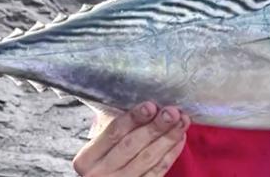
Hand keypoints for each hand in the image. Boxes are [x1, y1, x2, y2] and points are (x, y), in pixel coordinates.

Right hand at [72, 101, 189, 176]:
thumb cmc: (100, 161)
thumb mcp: (97, 145)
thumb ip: (110, 127)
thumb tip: (137, 100)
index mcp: (87, 158)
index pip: (113, 132)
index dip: (133, 118)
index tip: (150, 105)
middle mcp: (101, 173)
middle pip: (132, 145)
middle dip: (155, 127)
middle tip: (172, 112)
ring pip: (148, 159)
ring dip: (168, 138)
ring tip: (182, 121)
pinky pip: (157, 172)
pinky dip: (170, 154)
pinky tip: (179, 138)